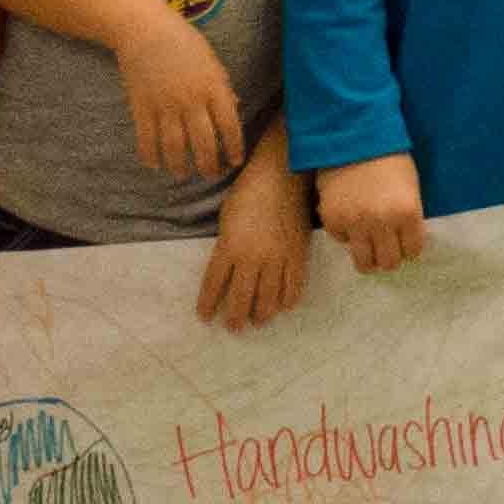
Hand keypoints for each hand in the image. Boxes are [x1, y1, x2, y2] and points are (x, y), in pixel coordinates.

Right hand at [120, 14, 247, 180]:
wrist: (143, 28)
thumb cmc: (182, 40)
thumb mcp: (211, 59)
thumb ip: (223, 85)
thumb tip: (235, 106)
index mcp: (212, 87)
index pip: (229, 125)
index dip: (234, 147)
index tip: (235, 161)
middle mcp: (190, 100)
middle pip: (204, 142)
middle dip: (209, 165)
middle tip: (211, 175)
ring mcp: (164, 105)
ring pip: (175, 146)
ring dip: (180, 166)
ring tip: (183, 175)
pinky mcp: (141, 106)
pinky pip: (146, 138)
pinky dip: (150, 155)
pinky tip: (155, 164)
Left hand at [197, 164, 313, 329]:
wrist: (281, 176)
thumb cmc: (248, 192)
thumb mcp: (227, 218)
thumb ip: (226, 245)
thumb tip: (227, 267)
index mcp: (229, 247)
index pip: (214, 284)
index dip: (208, 303)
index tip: (205, 317)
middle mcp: (252, 258)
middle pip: (241, 298)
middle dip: (235, 316)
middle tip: (234, 327)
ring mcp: (277, 258)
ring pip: (269, 297)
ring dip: (262, 314)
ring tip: (258, 321)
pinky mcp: (298, 255)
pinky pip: (293, 285)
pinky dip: (288, 300)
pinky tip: (283, 307)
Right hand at [317, 154, 428, 273]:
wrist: (353, 136)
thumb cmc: (389, 157)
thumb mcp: (410, 186)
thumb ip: (409, 215)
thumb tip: (406, 241)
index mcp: (407, 212)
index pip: (413, 250)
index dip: (410, 247)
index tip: (405, 243)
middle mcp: (382, 223)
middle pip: (389, 262)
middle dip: (390, 256)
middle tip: (387, 247)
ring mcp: (355, 224)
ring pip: (364, 263)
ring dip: (369, 257)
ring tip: (369, 247)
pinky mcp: (332, 220)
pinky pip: (342, 241)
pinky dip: (346, 235)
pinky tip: (350, 221)